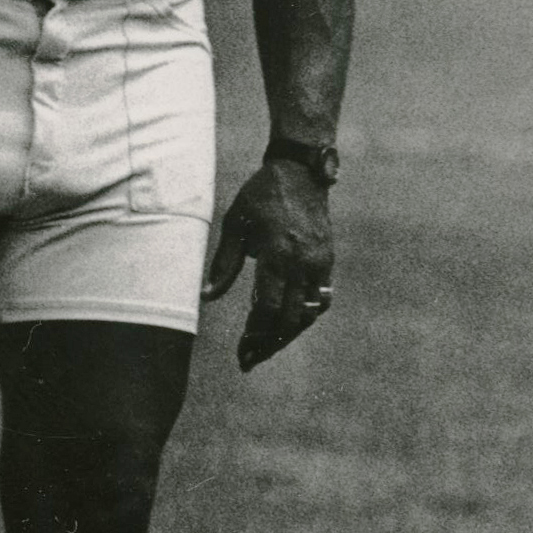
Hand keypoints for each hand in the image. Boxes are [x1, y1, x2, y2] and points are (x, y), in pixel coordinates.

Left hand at [202, 160, 334, 371]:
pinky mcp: (327, 260)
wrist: (300, 173)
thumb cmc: (260, 196)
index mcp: (276, 253)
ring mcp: (319, 262)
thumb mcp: (234, 225)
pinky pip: (320, 299)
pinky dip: (305, 316)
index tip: (241, 350)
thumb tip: (206, 297)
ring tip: (265, 347)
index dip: (255, 333)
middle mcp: (302, 262)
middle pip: (290, 318)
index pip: (269, 307)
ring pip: (309, 313)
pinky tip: (286, 325)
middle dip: (269, 342)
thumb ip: (223, 264)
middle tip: (249, 359)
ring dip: (287, 334)